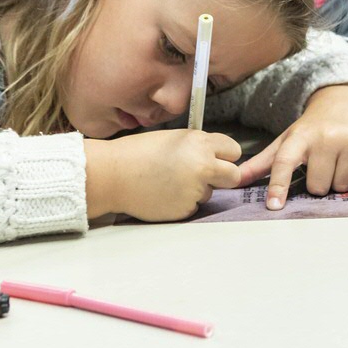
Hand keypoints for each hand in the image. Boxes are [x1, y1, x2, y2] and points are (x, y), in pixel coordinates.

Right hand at [83, 130, 241, 221]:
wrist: (113, 175)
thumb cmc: (139, 153)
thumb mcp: (175, 138)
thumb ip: (200, 146)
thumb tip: (218, 156)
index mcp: (200, 143)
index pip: (234, 151)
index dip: (224, 156)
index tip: (216, 158)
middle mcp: (203, 166)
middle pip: (234, 176)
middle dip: (223, 176)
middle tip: (205, 175)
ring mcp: (195, 190)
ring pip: (210, 192)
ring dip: (197, 189)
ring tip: (169, 181)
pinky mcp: (185, 209)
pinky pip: (194, 206)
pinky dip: (183, 202)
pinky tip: (164, 193)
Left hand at [235, 85, 347, 210]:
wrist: (343, 103)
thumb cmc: (311, 129)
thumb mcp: (286, 141)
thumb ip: (261, 163)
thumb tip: (234, 181)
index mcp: (300, 136)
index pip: (285, 162)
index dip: (279, 185)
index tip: (274, 205)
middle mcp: (326, 136)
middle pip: (318, 186)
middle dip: (318, 183)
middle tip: (320, 165)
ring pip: (341, 186)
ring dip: (338, 181)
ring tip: (337, 161)